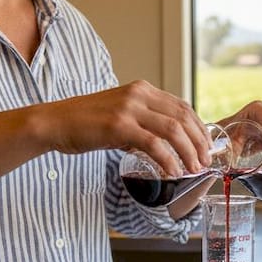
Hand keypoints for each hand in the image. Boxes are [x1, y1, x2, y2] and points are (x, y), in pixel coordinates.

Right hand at [45, 80, 210, 174]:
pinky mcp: (119, 126)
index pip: (182, 106)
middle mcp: (139, 94)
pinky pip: (153, 144)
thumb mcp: (120, 114)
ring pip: (173, 130)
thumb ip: (143, 123)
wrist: (54, 122)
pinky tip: (172, 172)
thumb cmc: (85, 123)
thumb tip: (166, 145)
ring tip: (194, 169)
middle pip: (183, 117)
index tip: (206, 147)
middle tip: (205, 162)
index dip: (199, 128)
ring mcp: (129, 108)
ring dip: (188, 152)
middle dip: (199, 142)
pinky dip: (168, 160)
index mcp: (142, 89)